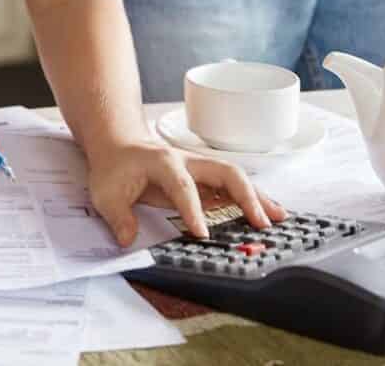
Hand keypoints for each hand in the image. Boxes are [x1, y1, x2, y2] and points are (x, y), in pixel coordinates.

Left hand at [86, 139, 287, 246]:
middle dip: (244, 196)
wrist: (119, 145)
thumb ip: (118, 217)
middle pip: (224, 171)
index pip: (182, 185)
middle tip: (260, 223)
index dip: (193, 209)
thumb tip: (128, 239)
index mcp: (162, 163)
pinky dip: (252, 200)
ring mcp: (199, 168)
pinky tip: (268, 214)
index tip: (202, 233)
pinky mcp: (205, 178)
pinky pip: (232, 187)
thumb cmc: (114, 167)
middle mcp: (187, 161)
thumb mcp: (105, 192)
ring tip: (279, 219)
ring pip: (235, 177)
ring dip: (257, 197)